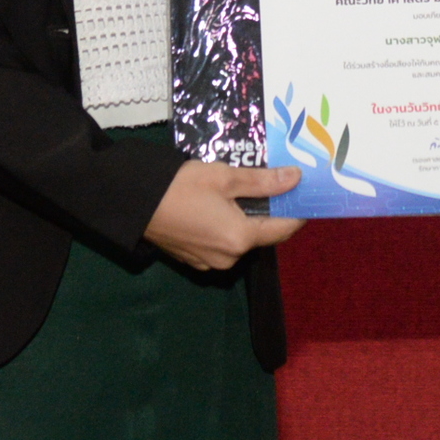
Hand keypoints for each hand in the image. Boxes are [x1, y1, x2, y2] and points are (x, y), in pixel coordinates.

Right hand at [145, 159, 303, 269]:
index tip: (305, 193)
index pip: (283, 228)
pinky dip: (226, 228)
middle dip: (269, 211)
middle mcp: (229, 258)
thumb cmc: (181, 187)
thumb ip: (263, 181)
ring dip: (246, 219)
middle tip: (271, 183)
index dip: (297, 211)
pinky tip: (217, 206)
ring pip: (241, 240)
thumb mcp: (225, 177)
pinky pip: (221, 245)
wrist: (135, 203)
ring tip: (242, 191)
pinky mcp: (194, 260)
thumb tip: (296, 179)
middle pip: (262, 234)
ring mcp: (210, 263)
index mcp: (240, 238)